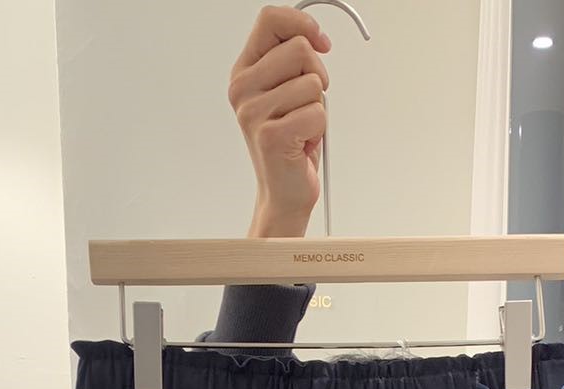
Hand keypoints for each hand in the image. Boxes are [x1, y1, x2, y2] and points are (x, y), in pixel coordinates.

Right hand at [230, 6, 331, 238]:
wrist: (283, 193)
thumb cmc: (290, 141)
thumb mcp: (287, 90)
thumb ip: (292, 58)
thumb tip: (316, 36)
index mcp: (244, 71)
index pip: (271, 20)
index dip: (302, 23)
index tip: (320, 42)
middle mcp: (242, 89)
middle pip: (299, 49)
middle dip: (317, 75)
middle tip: (306, 104)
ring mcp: (254, 112)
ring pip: (313, 84)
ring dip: (318, 107)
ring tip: (301, 127)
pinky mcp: (272, 136)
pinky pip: (318, 113)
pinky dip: (319, 130)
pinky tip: (302, 143)